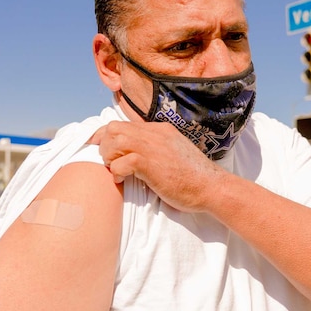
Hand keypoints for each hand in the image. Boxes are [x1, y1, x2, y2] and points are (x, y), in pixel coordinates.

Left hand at [89, 121, 223, 212]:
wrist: (211, 186)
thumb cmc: (194, 177)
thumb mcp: (173, 154)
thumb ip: (156, 149)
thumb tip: (136, 156)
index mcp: (160, 130)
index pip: (124, 124)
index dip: (106, 135)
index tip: (99, 146)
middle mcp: (154, 133)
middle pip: (114, 128)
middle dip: (105, 145)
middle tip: (110, 162)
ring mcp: (152, 146)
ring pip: (114, 139)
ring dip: (109, 156)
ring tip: (115, 169)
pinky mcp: (150, 163)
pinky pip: (121, 161)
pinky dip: (116, 170)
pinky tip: (121, 179)